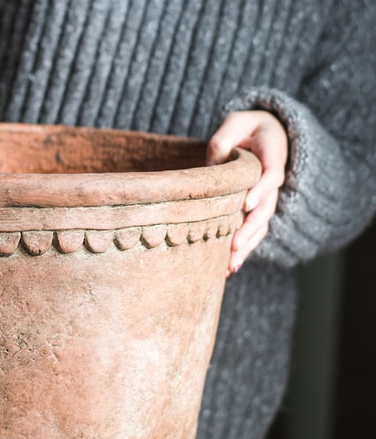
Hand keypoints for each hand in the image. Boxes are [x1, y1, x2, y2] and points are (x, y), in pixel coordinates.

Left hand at [207, 110, 287, 275]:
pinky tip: (229, 269)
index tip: (247, 203)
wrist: (262, 135)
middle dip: (250, 228)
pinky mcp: (257, 212)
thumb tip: (212, 170)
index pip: (272, 174)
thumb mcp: (235, 123)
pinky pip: (253, 233)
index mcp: (273, 154)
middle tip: (234, 245)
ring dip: (246, 247)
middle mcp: (273, 180)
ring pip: (261, 225)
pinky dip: (243, 251)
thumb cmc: (245, 129)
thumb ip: (223, 140)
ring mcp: (267, 198)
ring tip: (230, 266)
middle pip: (267, 208)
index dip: (261, 189)